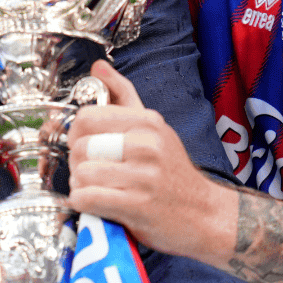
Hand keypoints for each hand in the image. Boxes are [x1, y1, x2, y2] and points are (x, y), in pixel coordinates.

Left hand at [66, 61, 232, 260]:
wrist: (206, 214)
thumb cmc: (173, 173)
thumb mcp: (154, 128)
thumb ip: (124, 96)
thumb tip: (99, 68)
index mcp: (147, 123)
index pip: (87, 117)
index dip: (77, 134)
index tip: (85, 144)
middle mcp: (146, 145)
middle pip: (81, 146)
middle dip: (77, 162)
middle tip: (89, 170)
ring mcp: (143, 176)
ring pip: (82, 173)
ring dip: (80, 185)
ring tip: (94, 188)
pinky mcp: (138, 206)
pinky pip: (87, 198)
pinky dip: (83, 203)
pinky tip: (96, 203)